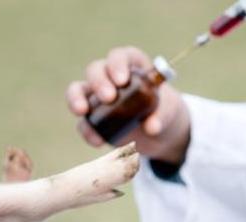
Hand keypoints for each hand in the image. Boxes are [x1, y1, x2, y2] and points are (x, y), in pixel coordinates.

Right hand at [67, 47, 190, 163]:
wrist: (159, 133)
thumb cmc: (163, 111)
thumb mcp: (169, 112)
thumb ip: (162, 116)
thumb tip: (151, 127)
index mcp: (131, 66)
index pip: (120, 56)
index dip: (117, 64)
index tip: (122, 80)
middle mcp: (109, 78)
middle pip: (96, 70)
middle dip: (99, 82)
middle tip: (109, 98)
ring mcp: (96, 97)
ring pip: (78, 90)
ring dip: (76, 98)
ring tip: (82, 111)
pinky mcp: (92, 119)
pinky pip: (83, 122)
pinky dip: (86, 130)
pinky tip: (96, 140)